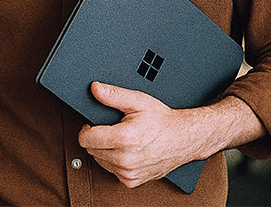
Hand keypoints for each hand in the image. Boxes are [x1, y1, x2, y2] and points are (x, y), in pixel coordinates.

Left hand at [76, 81, 206, 187]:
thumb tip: (95, 89)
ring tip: (122, 140)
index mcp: (124, 139)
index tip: (92, 124)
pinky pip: (111, 171)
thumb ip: (114, 95)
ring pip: (100, 161)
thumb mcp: (138, 101)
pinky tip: (127, 151)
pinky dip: (115, 162)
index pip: (85, 139)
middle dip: (98, 138)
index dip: (87, 128)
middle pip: (91, 150)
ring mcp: (129, 172)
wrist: (184, 138)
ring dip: (105, 151)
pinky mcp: (132, 181)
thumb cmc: (163, 121)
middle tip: (112, 129)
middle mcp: (125, 159)